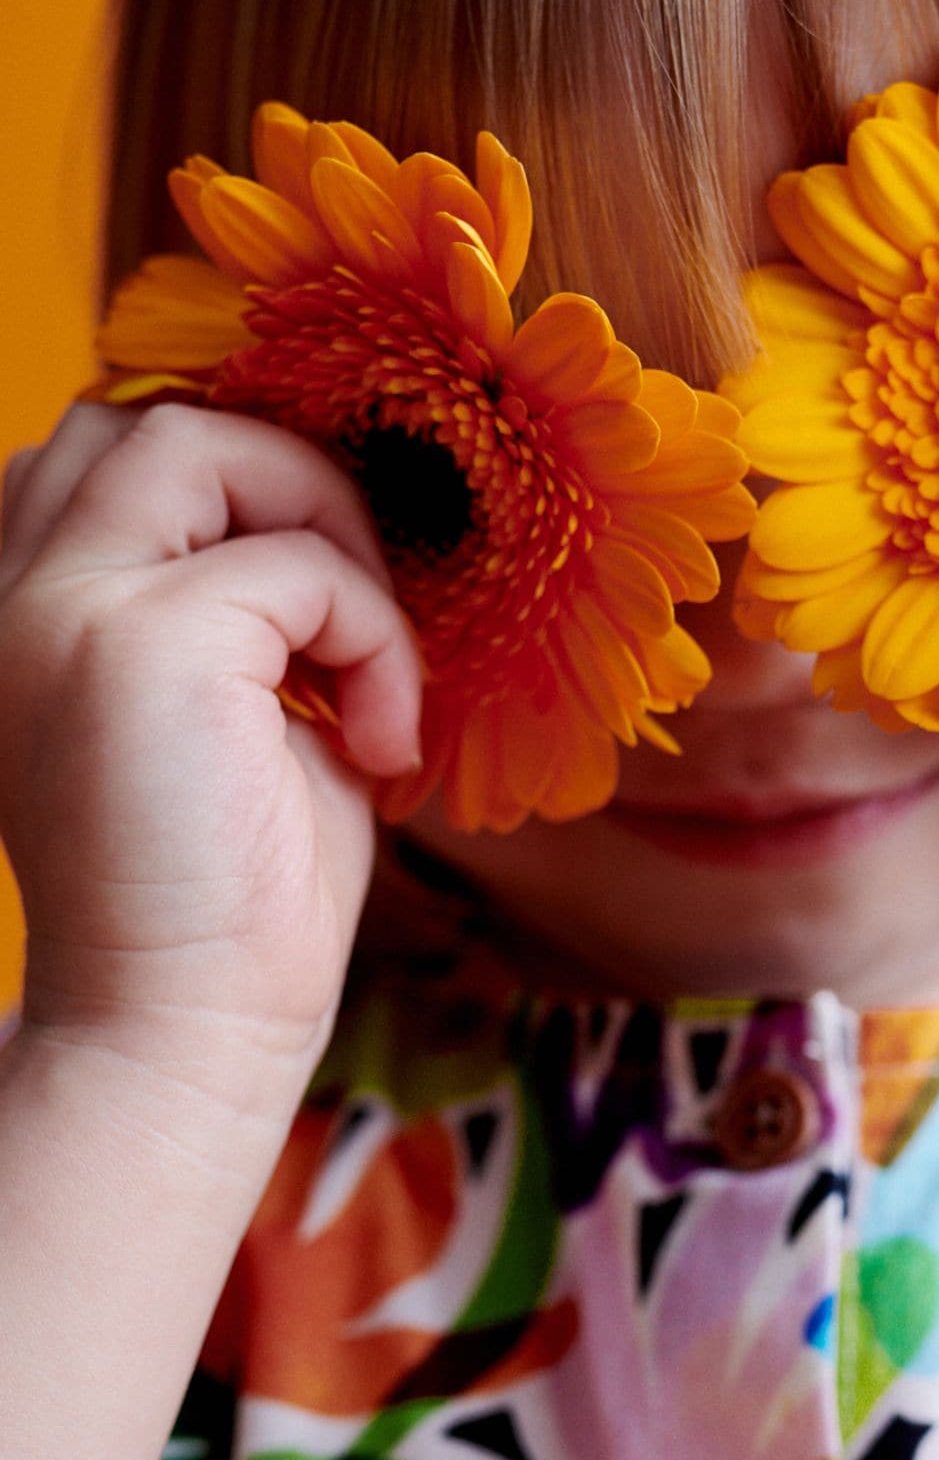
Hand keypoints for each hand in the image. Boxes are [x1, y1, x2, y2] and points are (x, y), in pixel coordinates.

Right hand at [0, 400, 421, 1122]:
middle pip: (140, 424)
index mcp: (23, 614)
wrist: (189, 1034)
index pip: (104, 462)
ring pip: (195, 440)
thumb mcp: (239, 715)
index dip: (233, 499)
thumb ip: (250, 606)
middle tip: (350, 622)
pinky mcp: (138, 643)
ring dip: (320, 528)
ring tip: (363, 662)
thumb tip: (339, 524)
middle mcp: (10, 596)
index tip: (319, 612)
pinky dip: (374, 637)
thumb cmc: (233, 898)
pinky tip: (380, 742)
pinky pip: (298, 564)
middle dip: (277, 487)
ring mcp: (59, 609)